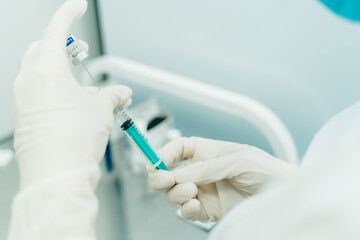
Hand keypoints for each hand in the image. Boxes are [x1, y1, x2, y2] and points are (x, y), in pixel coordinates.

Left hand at [13, 0, 131, 188]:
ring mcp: (22, 98)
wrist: (57, 174)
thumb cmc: (74, 139)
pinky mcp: (24, 115)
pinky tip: (73, 102)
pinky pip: (37, 91)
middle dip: (63, 43)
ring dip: (60, 68)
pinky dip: (54, 88)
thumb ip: (112, 95)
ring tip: (83, 81)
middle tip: (80, 48)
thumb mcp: (102, 109)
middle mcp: (28, 79)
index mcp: (45, 68)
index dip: (69, 13)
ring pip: (39, 70)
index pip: (56, 29)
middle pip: (43, 48)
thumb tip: (121, 93)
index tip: (78, 6)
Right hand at [149, 137, 297, 221]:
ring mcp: (203, 191)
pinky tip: (193, 205)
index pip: (177, 148)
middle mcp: (201, 171)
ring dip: (175, 193)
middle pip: (168, 173)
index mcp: (207, 152)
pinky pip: (186, 211)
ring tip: (192, 191)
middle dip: (161, 176)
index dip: (163, 152)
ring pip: (173, 193)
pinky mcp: (208, 210)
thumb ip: (207, 167)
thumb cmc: (267, 170)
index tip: (158, 161)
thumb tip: (179, 174)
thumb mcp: (238, 160)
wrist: (282, 197)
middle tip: (168, 180)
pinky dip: (185, 210)